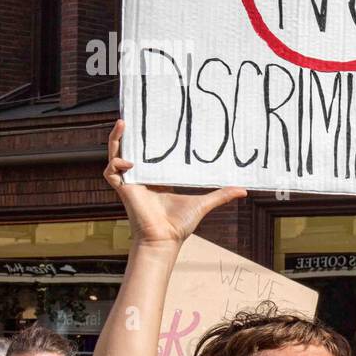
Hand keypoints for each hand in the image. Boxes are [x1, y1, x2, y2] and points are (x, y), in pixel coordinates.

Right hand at [104, 120, 245, 247]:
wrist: (165, 239)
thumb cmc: (180, 224)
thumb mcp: (204, 202)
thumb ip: (222, 194)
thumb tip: (244, 190)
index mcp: (156, 178)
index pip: (149, 154)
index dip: (148, 140)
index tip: (154, 123)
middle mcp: (142, 177)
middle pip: (129, 150)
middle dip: (127, 134)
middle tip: (130, 117)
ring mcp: (131, 182)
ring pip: (115, 155)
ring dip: (115, 140)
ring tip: (122, 123)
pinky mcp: (124, 190)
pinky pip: (111, 172)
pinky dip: (117, 164)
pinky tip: (129, 161)